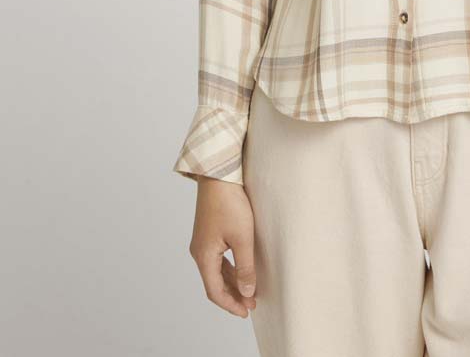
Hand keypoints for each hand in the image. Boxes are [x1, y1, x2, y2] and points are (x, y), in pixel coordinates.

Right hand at [188, 176, 257, 317]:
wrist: (218, 175)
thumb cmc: (229, 203)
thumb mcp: (242, 237)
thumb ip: (245, 267)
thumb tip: (247, 291)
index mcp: (204, 256)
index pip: (215, 291)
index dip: (231, 304)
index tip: (246, 312)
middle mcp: (199, 251)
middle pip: (215, 282)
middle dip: (233, 295)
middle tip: (251, 304)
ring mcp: (203, 242)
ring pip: (217, 270)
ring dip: (233, 282)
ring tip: (250, 290)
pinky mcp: (209, 233)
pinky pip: (218, 258)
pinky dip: (230, 268)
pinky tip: (243, 269)